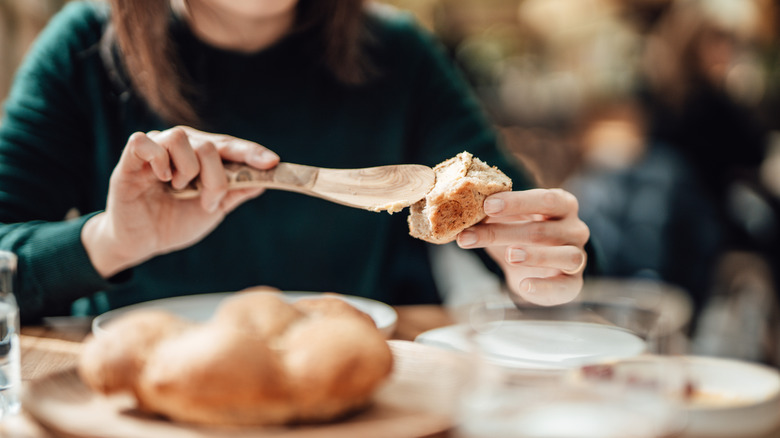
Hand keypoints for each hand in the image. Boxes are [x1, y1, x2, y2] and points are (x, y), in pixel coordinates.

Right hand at [82, 126, 279, 277]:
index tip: (272, 162)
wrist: (142, 244)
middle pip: (209, 144)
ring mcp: (156, 149)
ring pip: (181, 138)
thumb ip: (234, 193)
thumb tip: (264, 181)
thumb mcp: (212, 210)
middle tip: (208, 202)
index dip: (251, 152)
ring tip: (179, 189)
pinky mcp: (130, 159)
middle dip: (216, 178)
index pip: (230, 145)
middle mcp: (180, 146)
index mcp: (201, 156)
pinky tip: (162, 178)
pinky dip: (158, 159)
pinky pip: (145, 142)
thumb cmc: (174, 222)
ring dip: (187, 170)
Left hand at [456, 188, 589, 304]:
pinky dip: (544, 286)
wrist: (539, 269)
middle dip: (504, 232)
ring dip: (534, 256)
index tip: (486, 205)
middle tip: (471, 234)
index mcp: (562, 205)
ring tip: (509, 255)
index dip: (516, 202)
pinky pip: (565, 286)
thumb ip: (492, 214)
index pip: (545, 199)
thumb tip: (461, 210)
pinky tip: (524, 285)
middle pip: (543, 229)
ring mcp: (578, 256)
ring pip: (563, 255)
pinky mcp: (574, 283)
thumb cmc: (522, 234)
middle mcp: (575, 229)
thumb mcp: (508, 220)